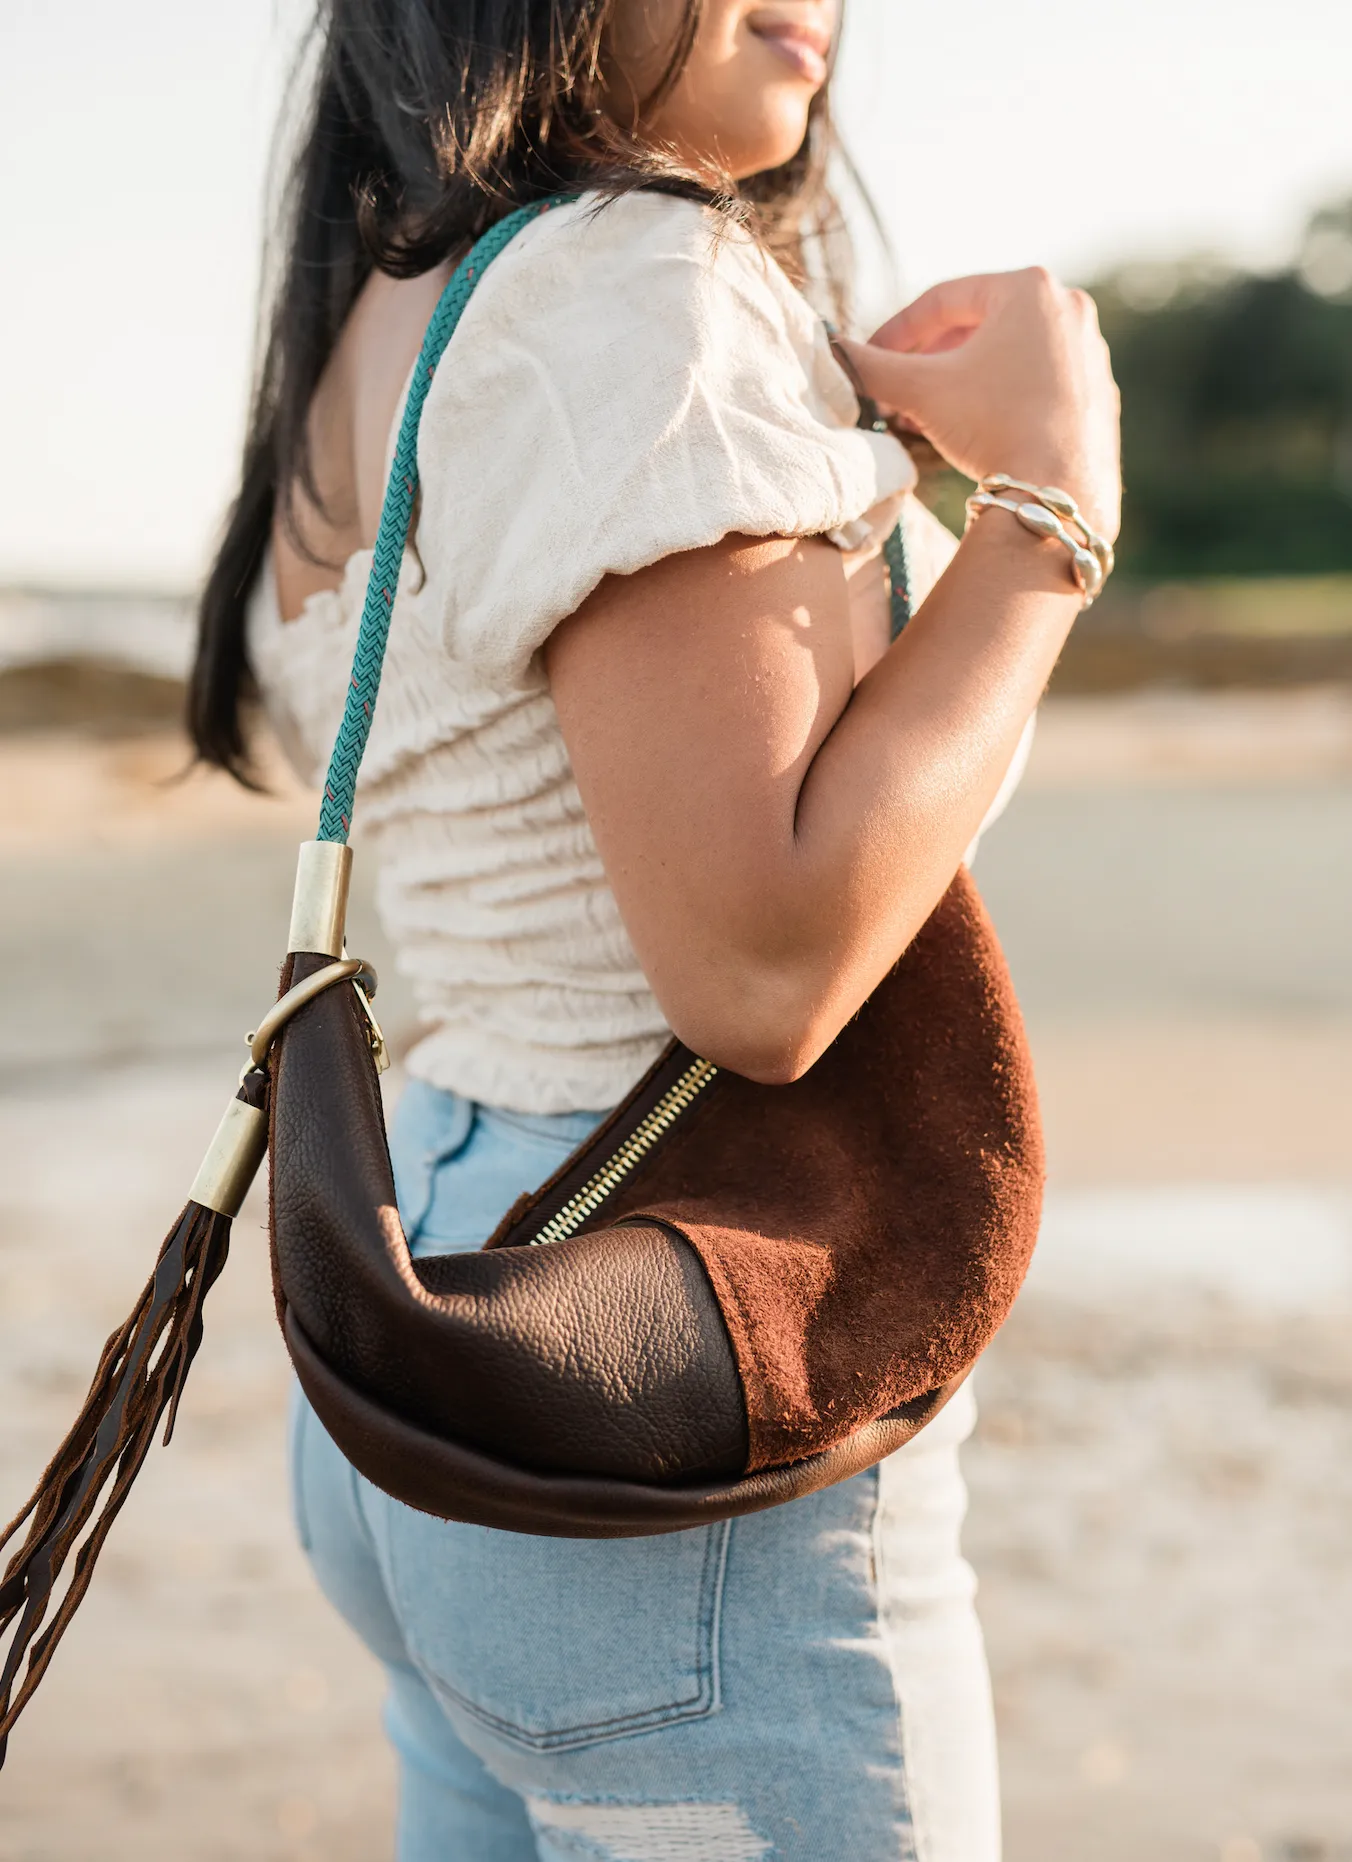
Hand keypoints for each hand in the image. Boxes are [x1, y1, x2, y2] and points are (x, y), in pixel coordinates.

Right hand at [837, 269, 1121, 540]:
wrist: (1057, 489)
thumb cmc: (993, 425)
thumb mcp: (921, 391)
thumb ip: (873, 366)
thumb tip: (833, 353)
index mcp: (1028, 288)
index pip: (943, 300)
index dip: (896, 331)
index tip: (870, 358)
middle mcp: (1068, 307)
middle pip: (977, 324)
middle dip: (930, 358)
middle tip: (897, 390)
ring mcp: (1089, 350)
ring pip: (1007, 354)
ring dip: (961, 378)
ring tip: (928, 411)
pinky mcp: (1097, 392)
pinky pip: (1036, 381)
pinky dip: (1000, 396)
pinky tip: (975, 427)